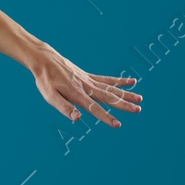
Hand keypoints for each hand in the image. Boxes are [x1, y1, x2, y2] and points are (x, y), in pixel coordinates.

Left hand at [27, 42, 141, 126]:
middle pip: (108, 97)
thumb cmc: (45, 80)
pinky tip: (132, 81)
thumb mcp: (49, 96)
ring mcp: (89, 80)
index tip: (118, 124)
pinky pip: (107, 79)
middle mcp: (86, 86)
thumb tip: (77, 118)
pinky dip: (119, 80)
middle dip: (124, 105)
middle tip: (138, 110)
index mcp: (77, 94)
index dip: (106, 117)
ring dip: (126, 93)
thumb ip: (64, 107)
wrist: (44, 60)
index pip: (94, 108)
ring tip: (140, 99)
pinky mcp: (88, 76)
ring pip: (111, 87)